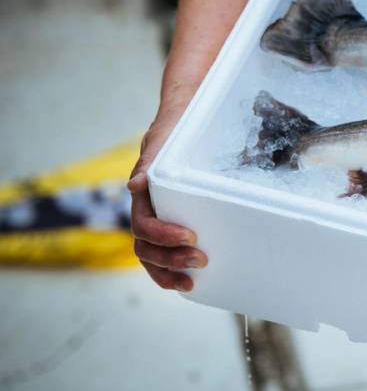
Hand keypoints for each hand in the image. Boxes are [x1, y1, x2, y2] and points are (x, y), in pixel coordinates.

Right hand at [128, 105, 206, 290]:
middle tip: (201, 261)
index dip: (163, 236)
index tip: (190, 237)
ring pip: (152, 255)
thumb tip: (135, 185)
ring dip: (169, 271)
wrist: (186, 115)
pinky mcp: (176, 220)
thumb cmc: (174, 128)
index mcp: (143, 195)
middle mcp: (148, 209)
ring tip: (192, 281)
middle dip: (169, 260)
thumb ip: (150, 162)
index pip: (143, 225)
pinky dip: (173, 269)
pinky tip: (191, 280)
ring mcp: (160, 217)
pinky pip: (167, 251)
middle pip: (146, 247)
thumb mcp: (161, 140)